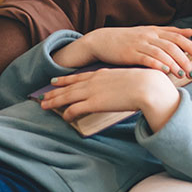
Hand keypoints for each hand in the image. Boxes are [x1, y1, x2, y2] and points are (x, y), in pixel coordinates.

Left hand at [39, 68, 180, 131]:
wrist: (148, 87)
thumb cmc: (146, 84)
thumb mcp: (130, 79)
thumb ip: (123, 83)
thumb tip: (126, 89)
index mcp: (102, 74)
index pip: (78, 77)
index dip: (65, 80)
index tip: (55, 81)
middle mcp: (94, 81)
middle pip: (68, 87)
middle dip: (54, 92)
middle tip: (43, 96)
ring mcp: (92, 92)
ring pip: (67, 97)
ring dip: (54, 102)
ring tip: (44, 106)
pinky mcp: (94, 103)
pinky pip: (74, 109)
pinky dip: (67, 113)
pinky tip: (64, 117)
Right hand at [54, 26, 191, 75]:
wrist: (102, 40)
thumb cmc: (128, 38)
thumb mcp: (150, 32)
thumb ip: (170, 32)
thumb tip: (190, 32)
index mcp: (156, 31)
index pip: (178, 37)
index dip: (191, 46)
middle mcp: (149, 36)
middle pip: (172, 46)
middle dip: (185, 59)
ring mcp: (139, 44)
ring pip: (161, 52)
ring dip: (173, 64)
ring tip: (182, 74)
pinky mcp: (129, 53)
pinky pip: (145, 58)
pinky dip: (156, 64)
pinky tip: (164, 71)